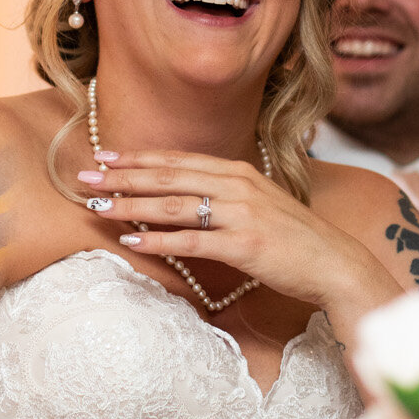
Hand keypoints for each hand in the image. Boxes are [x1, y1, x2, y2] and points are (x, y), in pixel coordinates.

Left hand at [78, 150, 400, 328]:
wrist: (334, 262)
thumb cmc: (293, 238)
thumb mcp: (258, 203)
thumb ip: (224, 194)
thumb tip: (185, 195)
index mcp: (238, 171)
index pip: (178, 160)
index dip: (139, 158)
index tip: (104, 156)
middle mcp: (237, 185)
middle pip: (168, 176)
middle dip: (122, 176)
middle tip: (85, 178)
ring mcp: (240, 214)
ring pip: (173, 205)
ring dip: (130, 206)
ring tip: (97, 208)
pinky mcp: (243, 245)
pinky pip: (190, 241)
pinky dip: (157, 241)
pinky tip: (131, 243)